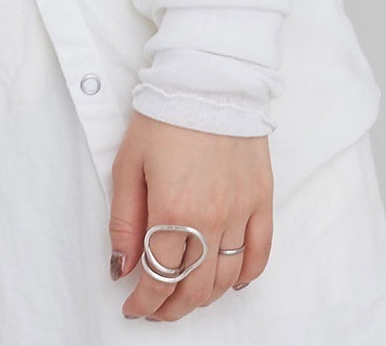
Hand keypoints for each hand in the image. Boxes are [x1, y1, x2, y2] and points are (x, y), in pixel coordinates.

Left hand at [109, 111, 273, 319]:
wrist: (208, 78)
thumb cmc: (164, 115)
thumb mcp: (128, 164)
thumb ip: (124, 221)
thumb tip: (123, 267)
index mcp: (172, 209)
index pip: (159, 277)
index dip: (145, 302)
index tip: (134, 306)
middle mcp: (210, 217)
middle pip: (194, 287)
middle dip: (171, 307)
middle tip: (156, 307)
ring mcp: (241, 210)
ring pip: (225, 277)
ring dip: (204, 297)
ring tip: (185, 295)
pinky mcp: (262, 198)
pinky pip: (259, 253)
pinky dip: (245, 275)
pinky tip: (230, 281)